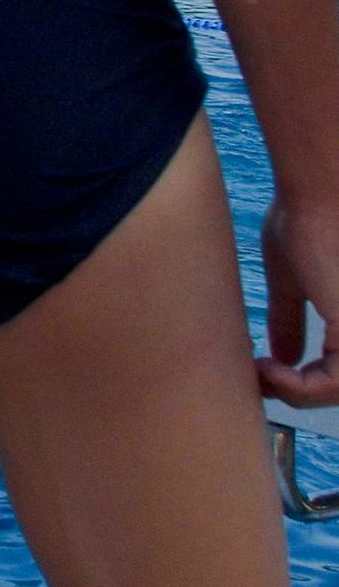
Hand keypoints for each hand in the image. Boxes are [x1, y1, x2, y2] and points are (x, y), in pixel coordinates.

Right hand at [258, 199, 338, 407]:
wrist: (321, 193)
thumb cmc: (307, 217)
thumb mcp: (295, 280)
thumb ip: (292, 319)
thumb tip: (283, 354)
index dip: (301, 380)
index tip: (260, 367)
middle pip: (338, 385)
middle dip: (296, 391)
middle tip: (255, 378)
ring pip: (337, 391)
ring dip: (292, 392)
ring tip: (259, 372)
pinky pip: (332, 384)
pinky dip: (296, 387)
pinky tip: (266, 368)